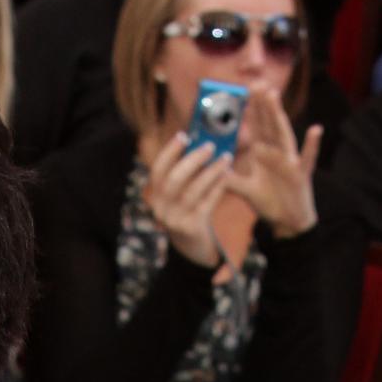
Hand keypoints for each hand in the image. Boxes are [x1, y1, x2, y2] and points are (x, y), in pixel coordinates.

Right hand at [144, 132, 234, 268]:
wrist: (190, 246)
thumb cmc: (187, 210)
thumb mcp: (179, 193)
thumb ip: (185, 171)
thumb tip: (201, 140)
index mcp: (154, 195)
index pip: (157, 170)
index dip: (169, 151)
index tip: (184, 135)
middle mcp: (161, 208)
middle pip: (174, 179)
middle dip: (193, 160)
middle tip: (211, 146)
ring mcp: (175, 220)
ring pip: (193, 191)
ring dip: (211, 171)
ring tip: (226, 158)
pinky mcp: (191, 228)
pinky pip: (207, 203)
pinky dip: (218, 187)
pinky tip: (227, 175)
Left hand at [227, 88, 320, 237]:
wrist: (288, 222)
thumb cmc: (270, 202)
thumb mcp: (246, 190)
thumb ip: (230, 179)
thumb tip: (210, 170)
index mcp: (265, 154)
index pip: (257, 128)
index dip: (251, 110)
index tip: (245, 91)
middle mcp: (277, 153)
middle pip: (269, 125)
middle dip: (263, 105)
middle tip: (257, 83)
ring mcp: (290, 161)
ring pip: (284, 134)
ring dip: (279, 115)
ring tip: (274, 96)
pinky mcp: (300, 175)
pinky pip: (307, 158)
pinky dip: (312, 145)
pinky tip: (316, 130)